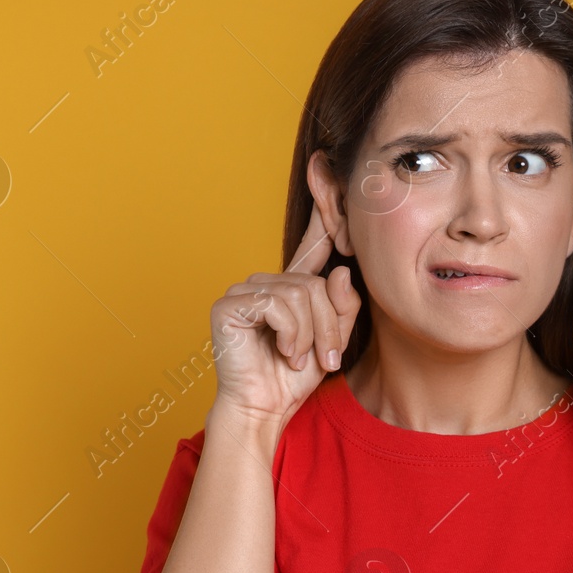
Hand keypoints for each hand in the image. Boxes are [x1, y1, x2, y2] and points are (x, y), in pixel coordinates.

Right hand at [210, 207, 361, 431]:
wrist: (263, 409)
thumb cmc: (293, 378)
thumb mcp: (332, 339)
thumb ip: (343, 305)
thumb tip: (340, 271)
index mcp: (290, 286)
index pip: (312, 242)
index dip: (323, 207)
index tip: (325, 164)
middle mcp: (265, 283)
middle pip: (315, 283)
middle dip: (330, 325)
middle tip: (327, 358)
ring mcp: (244, 291)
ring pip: (300, 294)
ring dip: (311, 334)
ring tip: (302, 359)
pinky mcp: (229, 305)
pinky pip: (279, 306)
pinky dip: (291, 335)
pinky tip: (283, 353)